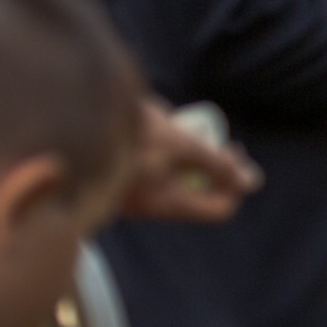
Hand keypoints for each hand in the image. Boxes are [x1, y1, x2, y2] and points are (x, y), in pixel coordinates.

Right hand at [121, 100, 262, 222]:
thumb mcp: (181, 144)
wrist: (72, 117)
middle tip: (218, 140)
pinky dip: (165, 151)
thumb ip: (217, 164)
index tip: (233, 154)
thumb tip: (253, 182)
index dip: (234, 184)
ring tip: (184, 128)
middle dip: (212, 167)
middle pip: (197, 193)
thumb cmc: (129, 134)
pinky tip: (159, 125)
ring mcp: (130, 192)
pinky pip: (154, 169)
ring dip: (188, 155)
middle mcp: (147, 206)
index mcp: (164, 204)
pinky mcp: (117, 175)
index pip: (219, 209)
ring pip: (176, 179)